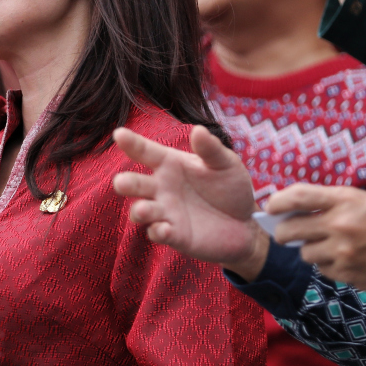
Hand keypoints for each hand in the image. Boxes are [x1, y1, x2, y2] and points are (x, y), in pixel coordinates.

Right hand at [112, 125, 269, 278]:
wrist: (246, 223)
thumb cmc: (230, 186)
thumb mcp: (225, 164)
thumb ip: (210, 149)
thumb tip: (198, 130)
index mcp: (170, 164)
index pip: (146, 152)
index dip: (132, 143)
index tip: (119, 134)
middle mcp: (161, 188)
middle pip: (135, 183)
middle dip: (126, 183)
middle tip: (121, 183)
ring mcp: (166, 212)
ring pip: (141, 211)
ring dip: (139, 211)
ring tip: (144, 210)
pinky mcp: (175, 235)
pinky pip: (158, 233)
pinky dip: (158, 231)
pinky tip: (165, 229)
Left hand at [268, 184, 365, 295]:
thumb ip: (333, 204)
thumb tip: (296, 210)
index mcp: (346, 200)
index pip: (296, 197)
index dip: (277, 202)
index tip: (270, 207)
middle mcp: (341, 225)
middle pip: (289, 231)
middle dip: (284, 233)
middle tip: (288, 234)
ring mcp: (344, 253)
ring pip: (305, 254)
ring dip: (312, 251)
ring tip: (332, 248)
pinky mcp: (350, 275)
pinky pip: (324, 271)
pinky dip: (330, 266)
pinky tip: (348, 261)